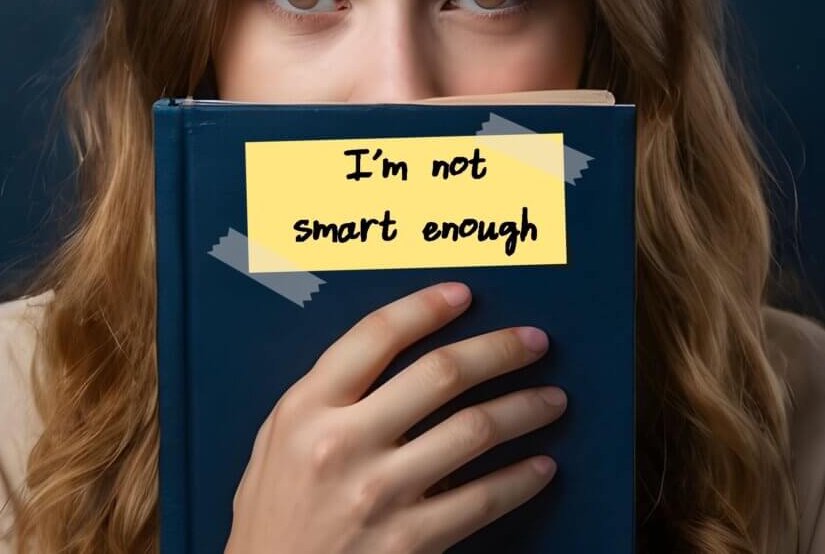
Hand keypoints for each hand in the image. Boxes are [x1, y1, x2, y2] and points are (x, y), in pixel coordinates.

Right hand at [223, 282, 564, 553]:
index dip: (426, 307)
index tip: (463, 294)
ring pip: (474, 430)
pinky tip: (541, 466)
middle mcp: (343, 443)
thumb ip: (323, 398)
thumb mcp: (274, 444)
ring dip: (524, 408)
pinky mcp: (409, 541)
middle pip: (441, 373)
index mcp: (306, 409)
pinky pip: (482, 499)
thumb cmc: (273, 519)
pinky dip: (521, 479)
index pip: (377, 336)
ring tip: (552, 399)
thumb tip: (387, 349)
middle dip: (499, 350)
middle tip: (533, 342)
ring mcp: (379, 493)